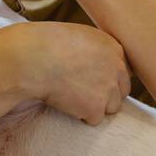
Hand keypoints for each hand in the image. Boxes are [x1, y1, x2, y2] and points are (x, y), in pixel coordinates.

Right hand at [17, 22, 131, 124]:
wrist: (32, 60)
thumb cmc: (46, 45)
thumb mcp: (78, 36)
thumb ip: (95, 50)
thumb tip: (96, 63)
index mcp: (114, 48)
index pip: (123, 72)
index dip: (106, 78)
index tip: (91, 80)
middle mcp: (117, 68)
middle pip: (121, 91)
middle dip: (104, 95)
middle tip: (81, 91)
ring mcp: (108, 88)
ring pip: (110, 107)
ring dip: (94, 106)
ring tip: (71, 96)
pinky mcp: (96, 107)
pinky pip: (94, 119)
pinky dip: (81, 115)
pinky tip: (66, 102)